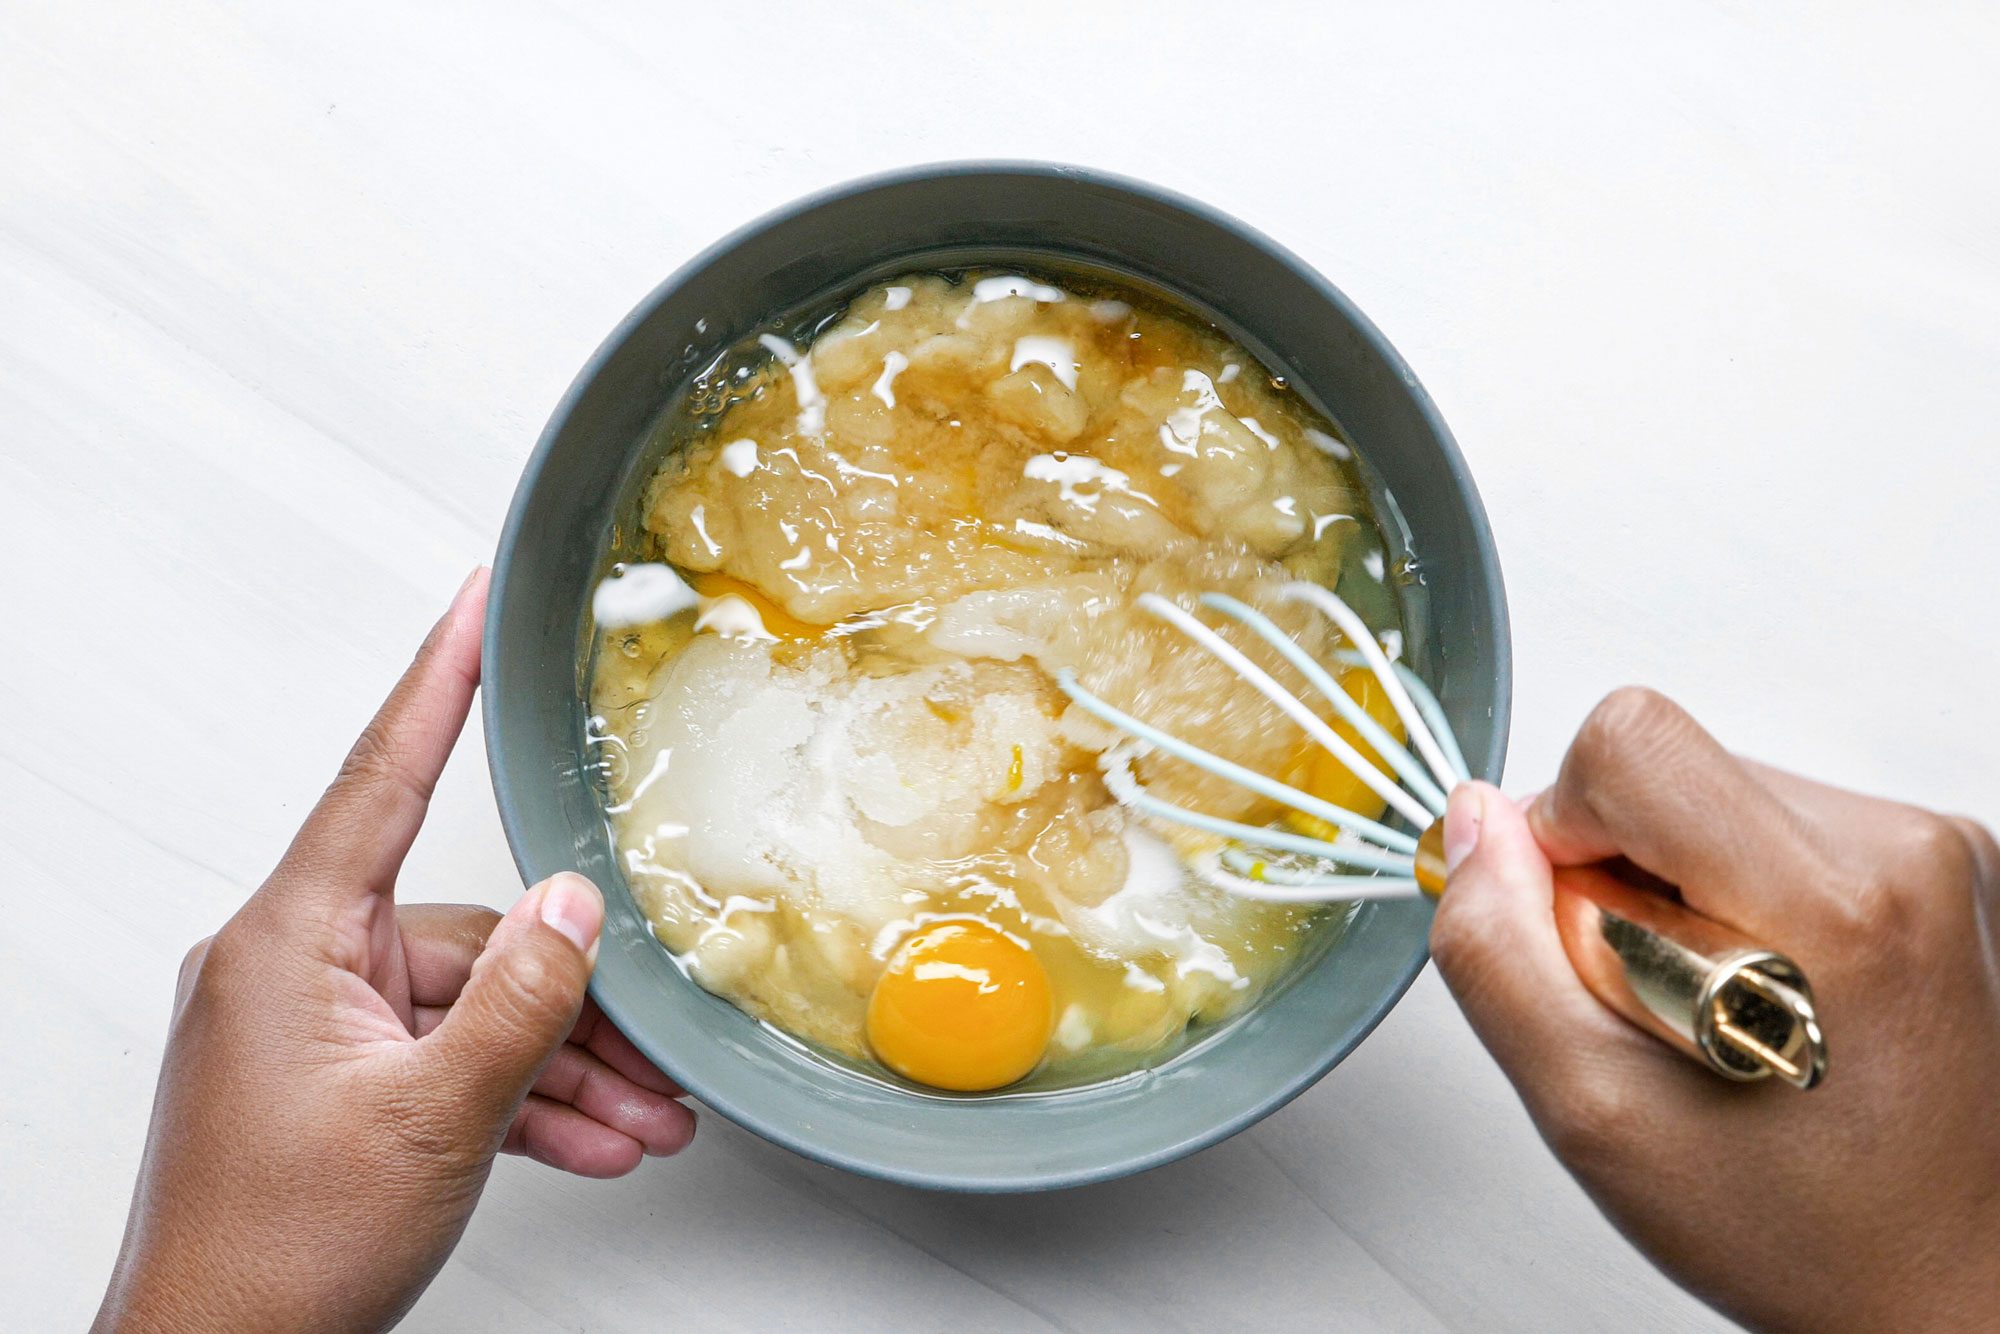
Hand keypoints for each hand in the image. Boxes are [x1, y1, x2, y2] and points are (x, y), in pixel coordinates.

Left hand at [94, 571, 695, 1333]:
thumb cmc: (276, 1256)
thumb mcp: (434, 1118)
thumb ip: (520, 1000)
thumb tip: (575, 910)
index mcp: (289, 943)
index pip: (377, 778)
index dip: (435, 682)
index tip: (471, 603)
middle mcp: (292, 970)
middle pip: (464, 932)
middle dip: (570, 999)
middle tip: (654, 1046)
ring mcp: (311, 1030)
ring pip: (470, 1007)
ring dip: (562, 1064)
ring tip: (640, 1118)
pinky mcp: (331, 1083)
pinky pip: (446, 1059)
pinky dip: (519, 1096)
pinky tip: (588, 1138)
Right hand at [1429, 688, 1999, 1331]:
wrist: (1959, 1284)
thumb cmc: (1809, 1230)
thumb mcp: (1597, 1115)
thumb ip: (1499, 955)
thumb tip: (1476, 826)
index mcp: (1832, 905)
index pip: (1633, 742)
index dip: (1565, 823)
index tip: (1584, 924)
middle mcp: (1904, 854)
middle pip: (1676, 768)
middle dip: (1625, 870)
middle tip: (1658, 998)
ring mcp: (1940, 855)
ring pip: (1724, 795)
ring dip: (1684, 889)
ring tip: (1725, 1011)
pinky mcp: (1949, 866)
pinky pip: (1784, 827)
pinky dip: (1745, 898)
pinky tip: (1773, 997)